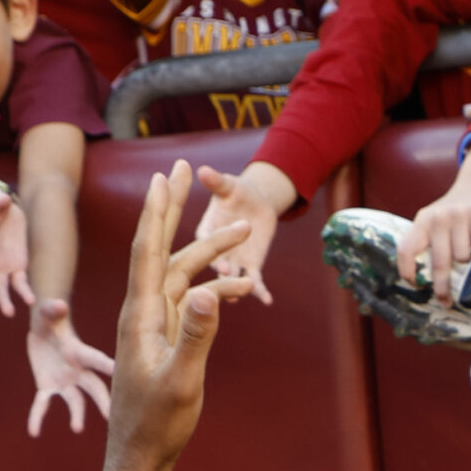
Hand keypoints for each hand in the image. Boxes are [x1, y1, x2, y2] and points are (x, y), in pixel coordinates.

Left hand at [26, 299, 117, 436]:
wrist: (44, 329)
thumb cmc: (50, 317)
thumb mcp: (47, 312)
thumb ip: (52, 309)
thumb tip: (59, 304)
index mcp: (78, 352)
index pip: (96, 360)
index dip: (107, 366)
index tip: (120, 374)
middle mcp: (77, 370)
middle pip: (94, 388)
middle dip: (102, 401)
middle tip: (109, 416)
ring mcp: (64, 381)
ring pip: (75, 401)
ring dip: (77, 414)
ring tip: (76, 428)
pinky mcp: (48, 386)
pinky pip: (43, 404)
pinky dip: (37, 417)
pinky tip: (33, 432)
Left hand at [109, 160, 258, 470]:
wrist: (139, 456)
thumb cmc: (156, 424)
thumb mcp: (181, 382)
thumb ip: (196, 336)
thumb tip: (208, 292)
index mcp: (140, 316)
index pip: (147, 252)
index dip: (156, 211)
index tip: (164, 176)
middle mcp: (142, 312)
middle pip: (159, 248)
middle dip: (174, 208)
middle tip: (186, 170)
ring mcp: (152, 325)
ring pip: (180, 274)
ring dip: (208, 252)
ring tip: (244, 231)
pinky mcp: (163, 339)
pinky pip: (188, 301)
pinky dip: (212, 289)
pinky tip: (238, 290)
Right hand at [194, 162, 288, 303]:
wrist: (255, 203)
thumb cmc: (237, 191)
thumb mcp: (229, 185)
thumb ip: (216, 182)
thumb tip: (203, 169)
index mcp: (205, 231)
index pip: (203, 240)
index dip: (207, 246)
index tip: (211, 251)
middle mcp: (215, 251)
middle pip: (217, 262)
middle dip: (222, 269)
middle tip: (225, 273)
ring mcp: (232, 262)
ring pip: (234, 277)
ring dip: (237, 286)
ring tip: (240, 296)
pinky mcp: (249, 267)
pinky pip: (254, 281)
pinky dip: (260, 291)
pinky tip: (268, 301)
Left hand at [396, 144, 470, 302]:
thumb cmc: (457, 213)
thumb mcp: (437, 223)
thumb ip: (432, 245)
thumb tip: (433, 284)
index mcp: (422, 221)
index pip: (406, 249)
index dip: (407, 271)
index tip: (416, 286)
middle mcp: (438, 217)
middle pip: (439, 262)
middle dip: (443, 287)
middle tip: (446, 301)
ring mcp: (460, 214)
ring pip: (463, 257)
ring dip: (469, 262)